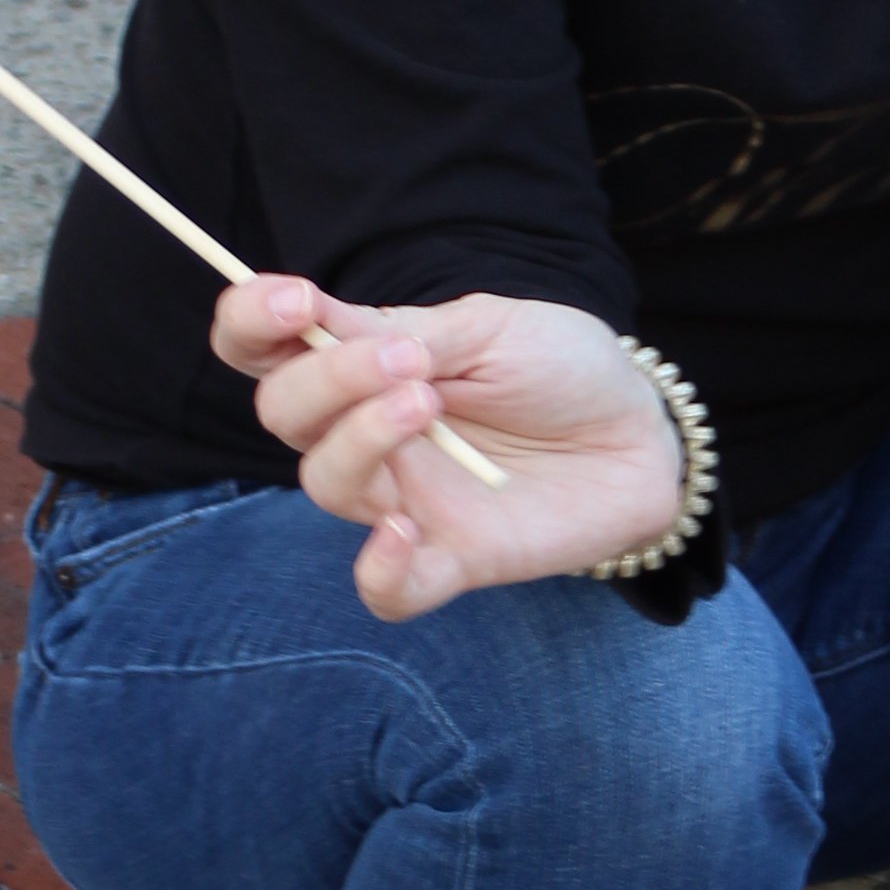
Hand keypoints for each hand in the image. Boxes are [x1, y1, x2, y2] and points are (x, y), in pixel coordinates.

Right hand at [214, 275, 683, 621]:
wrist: (640, 431)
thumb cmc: (560, 368)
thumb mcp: (490, 326)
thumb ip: (409, 331)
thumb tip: (328, 327)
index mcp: (362, 365)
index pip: (262, 348)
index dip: (249, 321)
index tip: (293, 300)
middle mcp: (365, 435)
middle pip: (283, 413)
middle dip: (326, 380)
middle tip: (408, 362)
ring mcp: (401, 500)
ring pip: (324, 483)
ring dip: (362, 438)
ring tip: (428, 404)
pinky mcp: (449, 559)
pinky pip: (385, 589)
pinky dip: (379, 569)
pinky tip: (403, 529)